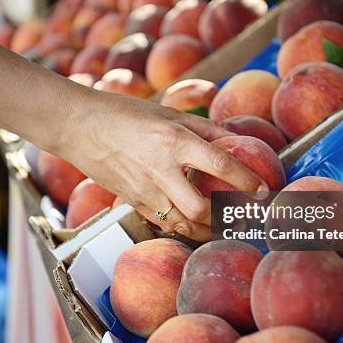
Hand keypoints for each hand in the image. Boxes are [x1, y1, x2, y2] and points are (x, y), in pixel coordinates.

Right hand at [52, 88, 263, 241]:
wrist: (80, 127)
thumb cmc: (124, 113)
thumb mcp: (167, 111)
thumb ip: (204, 127)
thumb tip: (233, 139)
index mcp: (174, 141)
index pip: (221, 166)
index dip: (247, 182)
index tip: (263, 191)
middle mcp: (162, 169)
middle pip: (203, 210)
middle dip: (229, 218)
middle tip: (244, 217)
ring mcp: (145, 190)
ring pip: (183, 225)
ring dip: (208, 231)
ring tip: (225, 227)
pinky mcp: (133, 202)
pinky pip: (165, 223)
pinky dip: (184, 227)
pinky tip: (195, 223)